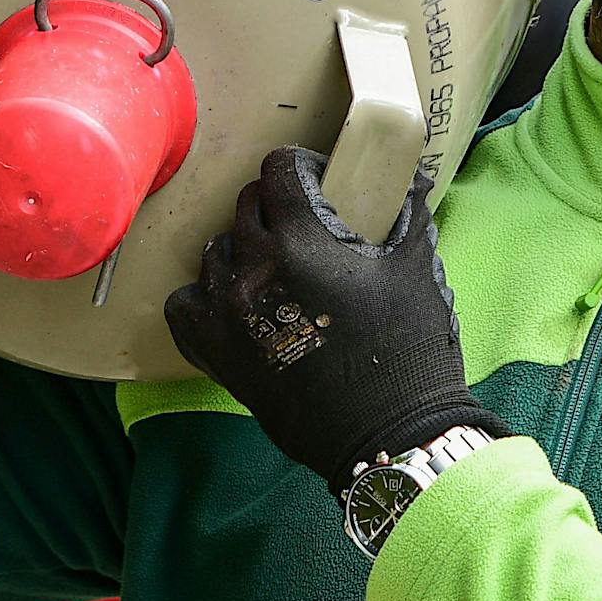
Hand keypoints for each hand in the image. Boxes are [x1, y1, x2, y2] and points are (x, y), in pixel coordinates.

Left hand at [165, 148, 505, 493]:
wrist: (387, 433)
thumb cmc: (408, 351)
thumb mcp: (416, 270)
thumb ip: (407, 214)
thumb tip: (409, 181)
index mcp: (301, 240)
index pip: (278, 169)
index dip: (302, 166)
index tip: (320, 180)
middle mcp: (253, 271)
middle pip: (245, 205)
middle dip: (276, 205)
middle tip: (306, 225)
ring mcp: (227, 314)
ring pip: (216, 250)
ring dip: (243, 248)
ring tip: (275, 266)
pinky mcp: (216, 354)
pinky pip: (185, 304)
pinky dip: (205, 296)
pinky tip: (236, 301)